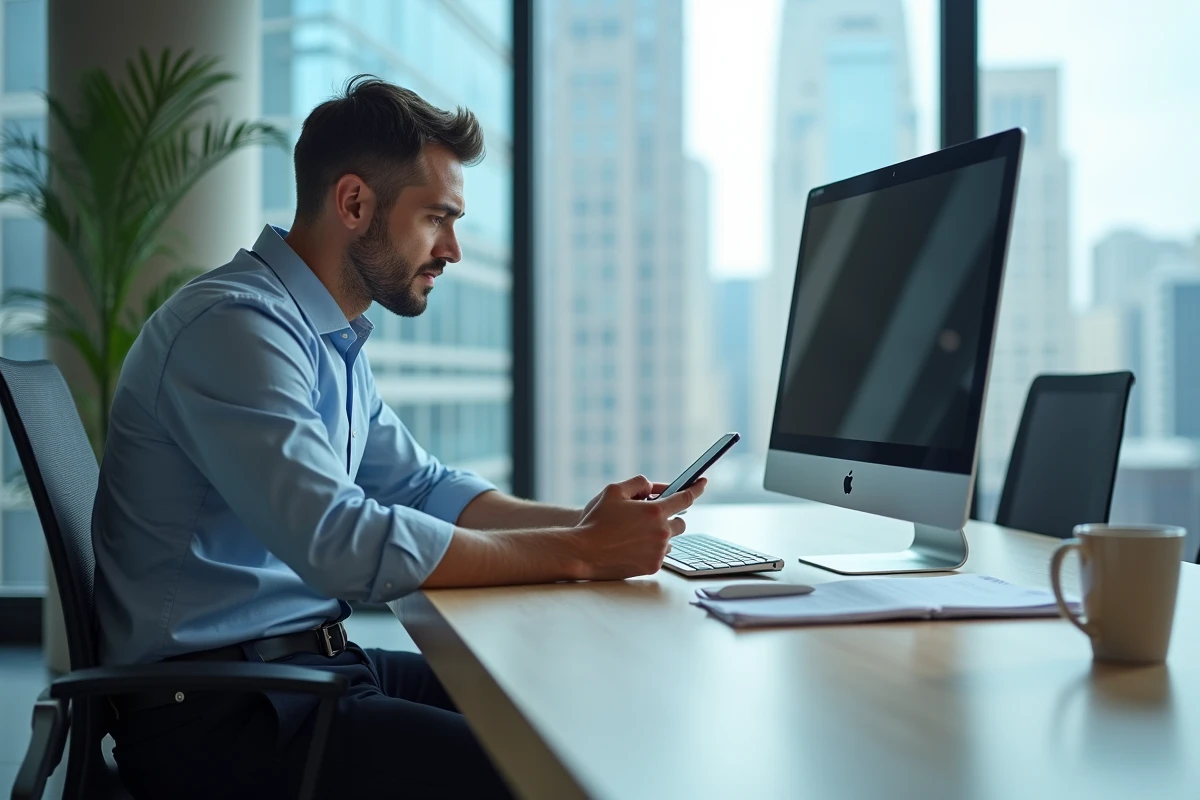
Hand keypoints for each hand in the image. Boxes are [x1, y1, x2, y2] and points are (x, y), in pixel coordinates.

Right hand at [572, 475, 706, 579]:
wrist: (584, 552)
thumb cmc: (597, 520)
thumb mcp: (614, 491)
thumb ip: (638, 483)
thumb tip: (653, 487)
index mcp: (655, 511)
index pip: (685, 497)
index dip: (697, 488)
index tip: (703, 483)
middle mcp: (662, 532)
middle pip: (681, 523)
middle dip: (670, 518)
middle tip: (651, 518)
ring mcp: (659, 551)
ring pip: (670, 540)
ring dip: (660, 535)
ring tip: (636, 534)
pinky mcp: (653, 566)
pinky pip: (661, 554)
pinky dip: (652, 549)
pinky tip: (633, 547)